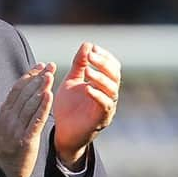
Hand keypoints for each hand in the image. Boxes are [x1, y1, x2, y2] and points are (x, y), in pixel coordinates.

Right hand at [0, 62, 55, 176]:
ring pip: (30, 104)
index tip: (39, 66)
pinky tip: (49, 96)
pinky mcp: (26, 140)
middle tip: (49, 66)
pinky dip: (42, 107)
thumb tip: (15, 96)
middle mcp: (9, 119)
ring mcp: (16, 129)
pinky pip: (35, 120)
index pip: (16, 90)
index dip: (28, 76)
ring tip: (50, 76)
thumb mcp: (2, 127)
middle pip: (24, 93)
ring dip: (41, 88)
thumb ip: (8, 113)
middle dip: (38, 77)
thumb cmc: (4, 150)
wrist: (0, 172)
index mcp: (4, 114)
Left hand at [53, 42, 120, 166]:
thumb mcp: (71, 81)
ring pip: (112, 90)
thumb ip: (79, 64)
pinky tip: (87, 88)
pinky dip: (97, 95)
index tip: (92, 48)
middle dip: (103, 64)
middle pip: (114, 75)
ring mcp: (107, 107)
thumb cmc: (68, 106)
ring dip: (100, 78)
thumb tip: (87, 44)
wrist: (62, 132)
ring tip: (87, 70)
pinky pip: (104, 106)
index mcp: (103, 84)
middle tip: (90, 55)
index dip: (104, 56)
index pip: (112, 66)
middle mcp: (108, 94)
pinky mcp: (101, 119)